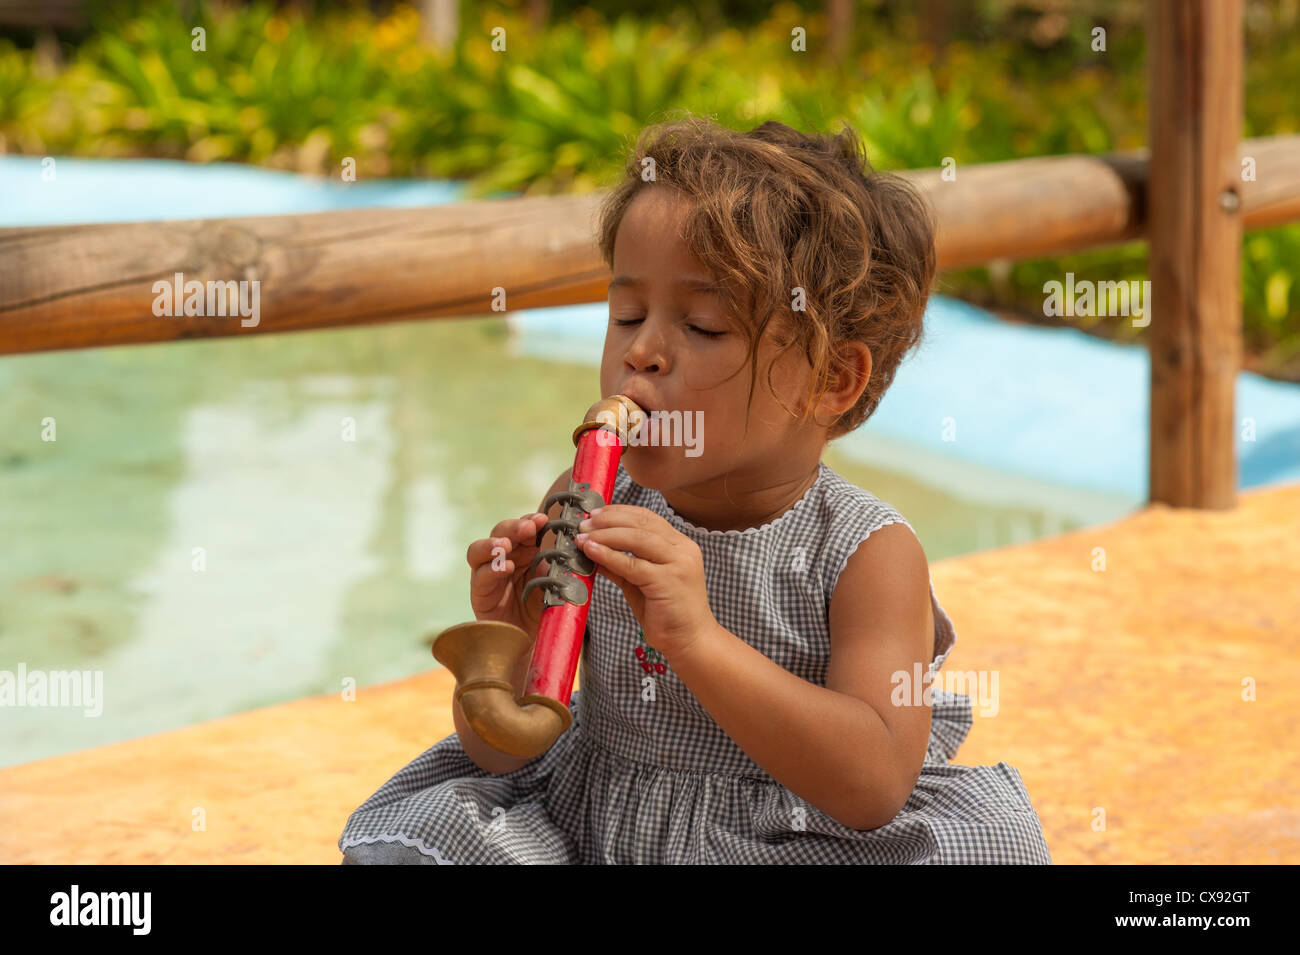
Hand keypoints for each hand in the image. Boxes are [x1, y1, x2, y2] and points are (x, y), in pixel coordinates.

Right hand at [466, 512, 551, 637]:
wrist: (533, 641)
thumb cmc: (543, 608)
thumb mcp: (555, 582)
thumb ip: (558, 564)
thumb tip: (572, 544)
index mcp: (524, 552)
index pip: (523, 529)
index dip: (531, 521)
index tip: (543, 519)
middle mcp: (504, 558)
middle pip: (500, 532)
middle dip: (514, 527)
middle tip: (529, 527)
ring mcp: (488, 574)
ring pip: (479, 550)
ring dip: (493, 544)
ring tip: (506, 545)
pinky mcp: (480, 593)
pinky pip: (480, 576)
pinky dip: (492, 569)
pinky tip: (505, 567)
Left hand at [574, 505, 717, 657]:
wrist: (690, 641)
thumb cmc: (666, 612)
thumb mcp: (639, 581)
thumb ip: (620, 564)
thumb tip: (592, 548)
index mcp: (680, 544)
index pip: (647, 517)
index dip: (619, 512)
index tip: (594, 513)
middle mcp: (683, 549)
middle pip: (641, 523)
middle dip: (608, 520)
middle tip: (584, 523)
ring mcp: (679, 563)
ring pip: (637, 539)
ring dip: (605, 535)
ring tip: (583, 536)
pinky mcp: (669, 581)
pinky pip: (633, 564)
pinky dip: (609, 555)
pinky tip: (592, 552)